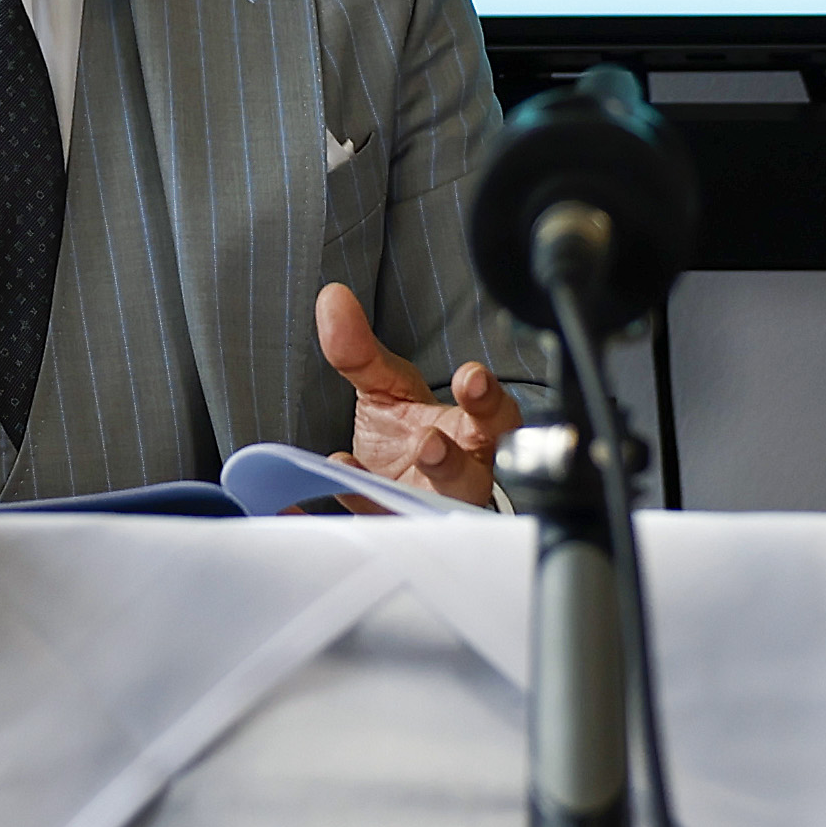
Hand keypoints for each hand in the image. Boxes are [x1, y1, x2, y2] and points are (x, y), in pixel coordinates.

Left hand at [318, 281, 515, 507]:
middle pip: (475, 473)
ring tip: (401, 465)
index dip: (487, 398)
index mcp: (471, 434)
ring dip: (415, 495)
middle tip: (430, 442)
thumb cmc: (406, 438)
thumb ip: (361, 349)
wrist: (392, 493)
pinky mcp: (402, 529)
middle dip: (455, 459)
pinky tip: (341, 472)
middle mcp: (461, 476)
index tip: (471, 377)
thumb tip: (332, 297)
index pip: (493, 415)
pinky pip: (384, 521)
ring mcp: (432, 510)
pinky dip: (360, 499)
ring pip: (435, 512)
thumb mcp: (386, 387)